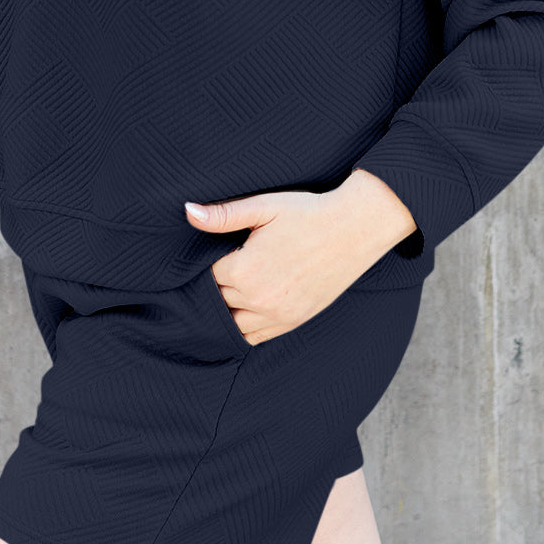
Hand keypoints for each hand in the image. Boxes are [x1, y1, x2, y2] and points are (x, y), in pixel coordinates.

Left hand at [185, 178, 410, 345]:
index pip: (207, 274)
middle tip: (222, 266)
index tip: (215, 250)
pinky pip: (255, 336)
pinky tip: (243, 310)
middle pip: (217, 299)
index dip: (208, 261)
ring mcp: (277, 315)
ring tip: (231, 288)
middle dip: (215, 284)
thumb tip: (188, 211)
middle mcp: (259, 299)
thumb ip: (223, 215)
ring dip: (226, 310)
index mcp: (246, 269)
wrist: (355, 229)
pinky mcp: (293, 321)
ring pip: (232, 324)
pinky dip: (244, 327)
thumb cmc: (308, 213)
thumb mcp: (264, 206)